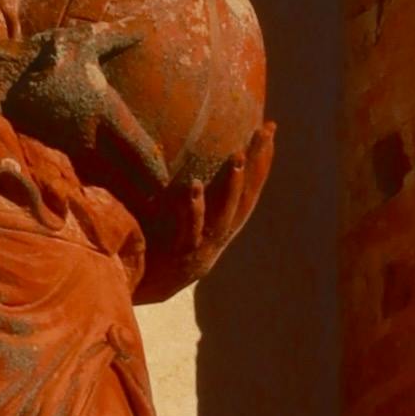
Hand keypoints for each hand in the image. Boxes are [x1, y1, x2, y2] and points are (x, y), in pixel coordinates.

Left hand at [128, 119, 275, 304]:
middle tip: (266, 131)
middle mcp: (221, 234)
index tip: (270, 127)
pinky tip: (193, 187)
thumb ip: (189, 188)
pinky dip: (193, 208)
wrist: (144, 288)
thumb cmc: (159, 247)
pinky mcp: (183, 254)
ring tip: (238, 157)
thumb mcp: (181, 215)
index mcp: (223, 224)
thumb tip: (186, 148)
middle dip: (258, 162)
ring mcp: (204, 245)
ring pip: (226, 213)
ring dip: (233, 185)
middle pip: (247, 195)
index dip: (263, 159)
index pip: (250, 187)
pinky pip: (191, 228)